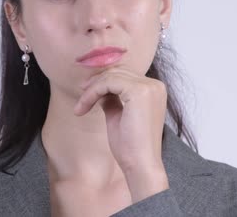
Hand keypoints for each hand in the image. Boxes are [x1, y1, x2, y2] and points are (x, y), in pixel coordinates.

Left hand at [73, 68, 169, 201]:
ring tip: (81, 107)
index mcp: (154, 90)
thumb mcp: (119, 116)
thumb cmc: (131, 146)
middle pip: (118, 73)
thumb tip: (100, 89)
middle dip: (96, 83)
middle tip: (80, 98)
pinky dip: (93, 93)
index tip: (86, 93)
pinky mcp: (139, 91)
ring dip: (91, 90)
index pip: (124, 76)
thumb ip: (112, 100)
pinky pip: (108, 82)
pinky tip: (84, 107)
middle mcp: (155, 85)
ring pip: (111, 76)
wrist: (140, 164)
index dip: (103, 82)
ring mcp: (149, 87)